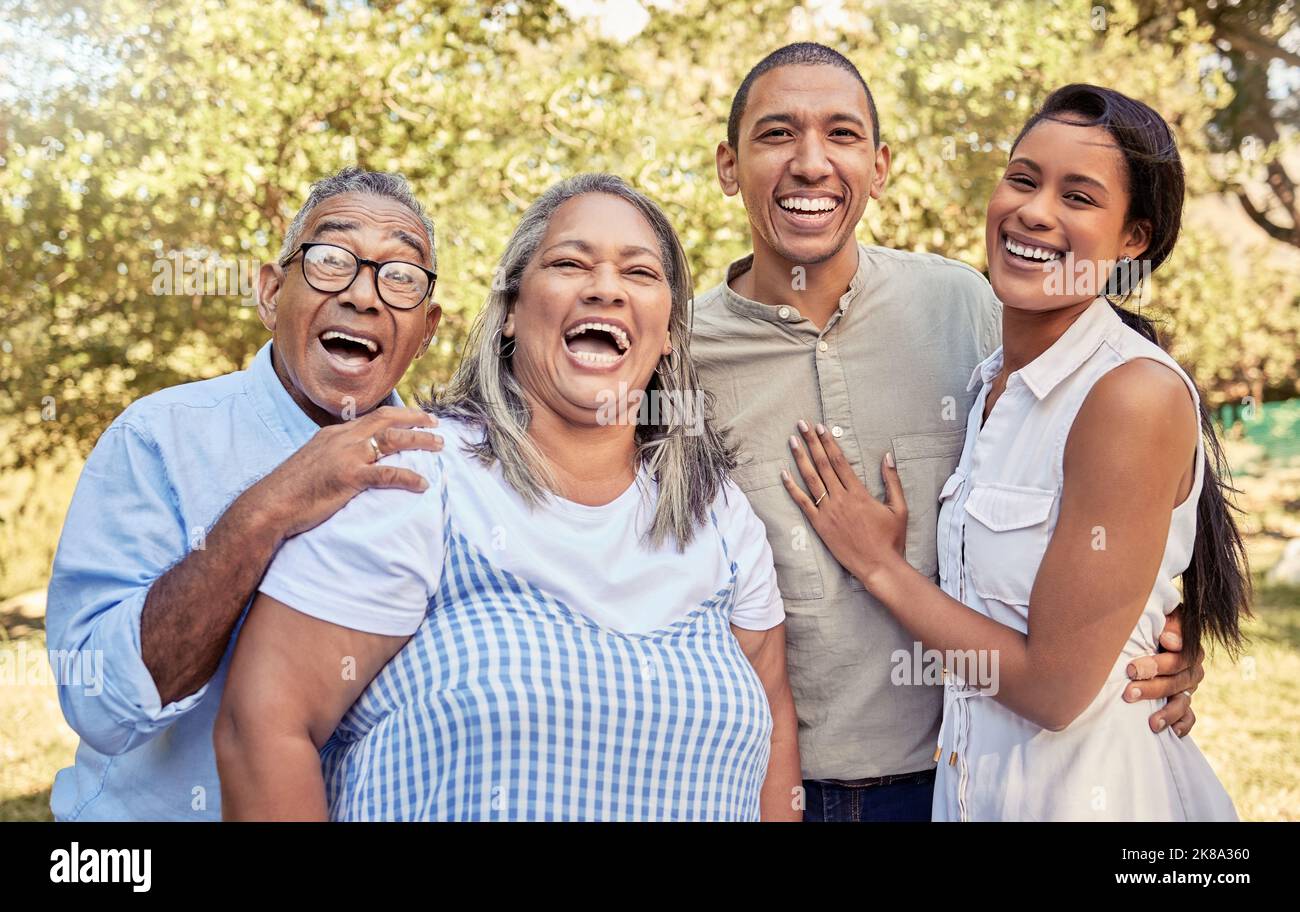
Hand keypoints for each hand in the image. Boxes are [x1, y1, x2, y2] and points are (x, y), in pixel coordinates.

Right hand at [255, 405, 442, 541]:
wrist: (269, 505)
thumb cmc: (290, 491)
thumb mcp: (313, 463)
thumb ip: (333, 458)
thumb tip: (350, 463)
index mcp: (333, 434)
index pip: (371, 417)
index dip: (397, 415)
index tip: (415, 416)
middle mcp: (342, 439)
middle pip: (386, 419)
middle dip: (415, 418)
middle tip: (436, 423)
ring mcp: (346, 456)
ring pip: (393, 440)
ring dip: (419, 440)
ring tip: (439, 445)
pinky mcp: (349, 477)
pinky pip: (387, 474)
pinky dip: (409, 477)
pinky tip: (423, 483)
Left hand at [780, 419, 907, 585]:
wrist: (878, 566)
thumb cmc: (891, 539)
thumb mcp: (898, 508)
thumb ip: (892, 481)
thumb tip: (887, 457)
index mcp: (859, 493)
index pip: (840, 461)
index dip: (829, 442)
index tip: (821, 427)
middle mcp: (841, 499)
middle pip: (822, 464)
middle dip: (811, 442)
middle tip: (802, 424)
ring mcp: (828, 512)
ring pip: (810, 479)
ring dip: (800, 458)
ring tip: (792, 441)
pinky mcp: (820, 525)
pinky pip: (802, 503)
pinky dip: (792, 487)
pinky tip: (783, 473)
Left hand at [1122, 606, 1203, 735]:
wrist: (1145, 636)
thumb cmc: (1149, 625)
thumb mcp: (1160, 617)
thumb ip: (1168, 624)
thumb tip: (1169, 640)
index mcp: (1188, 647)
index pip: (1181, 658)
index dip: (1160, 664)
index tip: (1133, 668)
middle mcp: (1191, 668)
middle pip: (1177, 681)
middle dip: (1152, 688)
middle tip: (1128, 693)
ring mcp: (1188, 687)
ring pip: (1182, 702)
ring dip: (1167, 713)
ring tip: (1152, 723)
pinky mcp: (1182, 703)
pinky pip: (1189, 717)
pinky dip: (1183, 725)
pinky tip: (1172, 732)